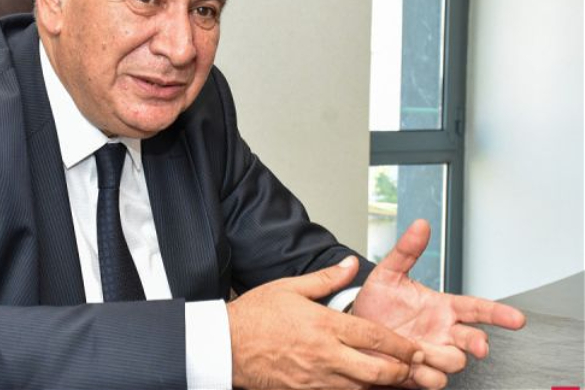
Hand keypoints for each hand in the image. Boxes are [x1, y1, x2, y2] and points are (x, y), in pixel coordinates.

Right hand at [227, 256, 420, 389]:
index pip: (375, 337)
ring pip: (363, 388)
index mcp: (325, 326)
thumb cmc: (255, 316)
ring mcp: (318, 378)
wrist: (226, 346)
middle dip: (401, 371)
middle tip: (413, 366)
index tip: (414, 348)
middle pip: (378, 371)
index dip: (401, 345)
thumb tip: (351, 264)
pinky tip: (361, 385)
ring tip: (394, 377)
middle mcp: (326, 355)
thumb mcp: (290, 287)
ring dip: (382, 384)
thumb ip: (327, 278)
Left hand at [353, 220, 525, 389]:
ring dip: (440, 357)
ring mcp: (433, 353)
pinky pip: (434, 380)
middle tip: (478, 345)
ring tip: (416, 349)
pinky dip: (425, 375)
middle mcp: (443, 332)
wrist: (354, 329)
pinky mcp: (420, 372)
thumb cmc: (376, 301)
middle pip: (473, 340)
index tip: (517, 319)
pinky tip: (411, 366)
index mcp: (442, 307)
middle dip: (478, 343)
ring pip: (454, 361)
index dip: (498, 313)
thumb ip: (407, 250)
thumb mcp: (388, 272)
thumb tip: (421, 225)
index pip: (477, 309)